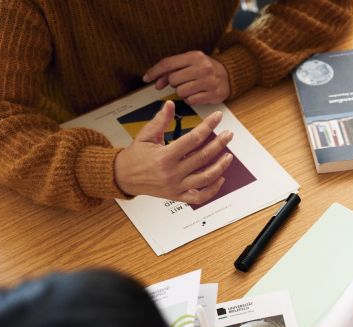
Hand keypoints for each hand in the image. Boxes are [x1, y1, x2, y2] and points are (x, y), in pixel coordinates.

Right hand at [114, 100, 233, 203]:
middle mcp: (172, 173)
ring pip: (205, 178)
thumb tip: (170, 104)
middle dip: (219, 144)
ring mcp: (176, 187)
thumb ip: (160, 121)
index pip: (193, 139)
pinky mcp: (177, 196)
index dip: (208, 126)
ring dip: (220, 167)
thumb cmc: (136, 155)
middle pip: (202, 158)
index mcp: (165, 156)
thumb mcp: (145, 135)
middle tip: (229, 134)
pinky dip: (212, 190)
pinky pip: (199, 197)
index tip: (218, 117)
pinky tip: (220, 178)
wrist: (123, 177)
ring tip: (229, 156)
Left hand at [143, 51, 229, 104]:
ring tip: (191, 88)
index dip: (155, 71)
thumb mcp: (190, 62)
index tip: (146, 78)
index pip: (168, 64)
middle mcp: (202, 68)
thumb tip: (157, 83)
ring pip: (181, 92)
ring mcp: (208, 82)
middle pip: (173, 80)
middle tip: (181, 82)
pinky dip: (191, 99)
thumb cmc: (205, 69)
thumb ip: (172, 70)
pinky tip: (197, 94)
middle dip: (174, 83)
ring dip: (182, 93)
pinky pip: (191, 101)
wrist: (229, 75)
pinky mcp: (213, 95)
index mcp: (194, 56)